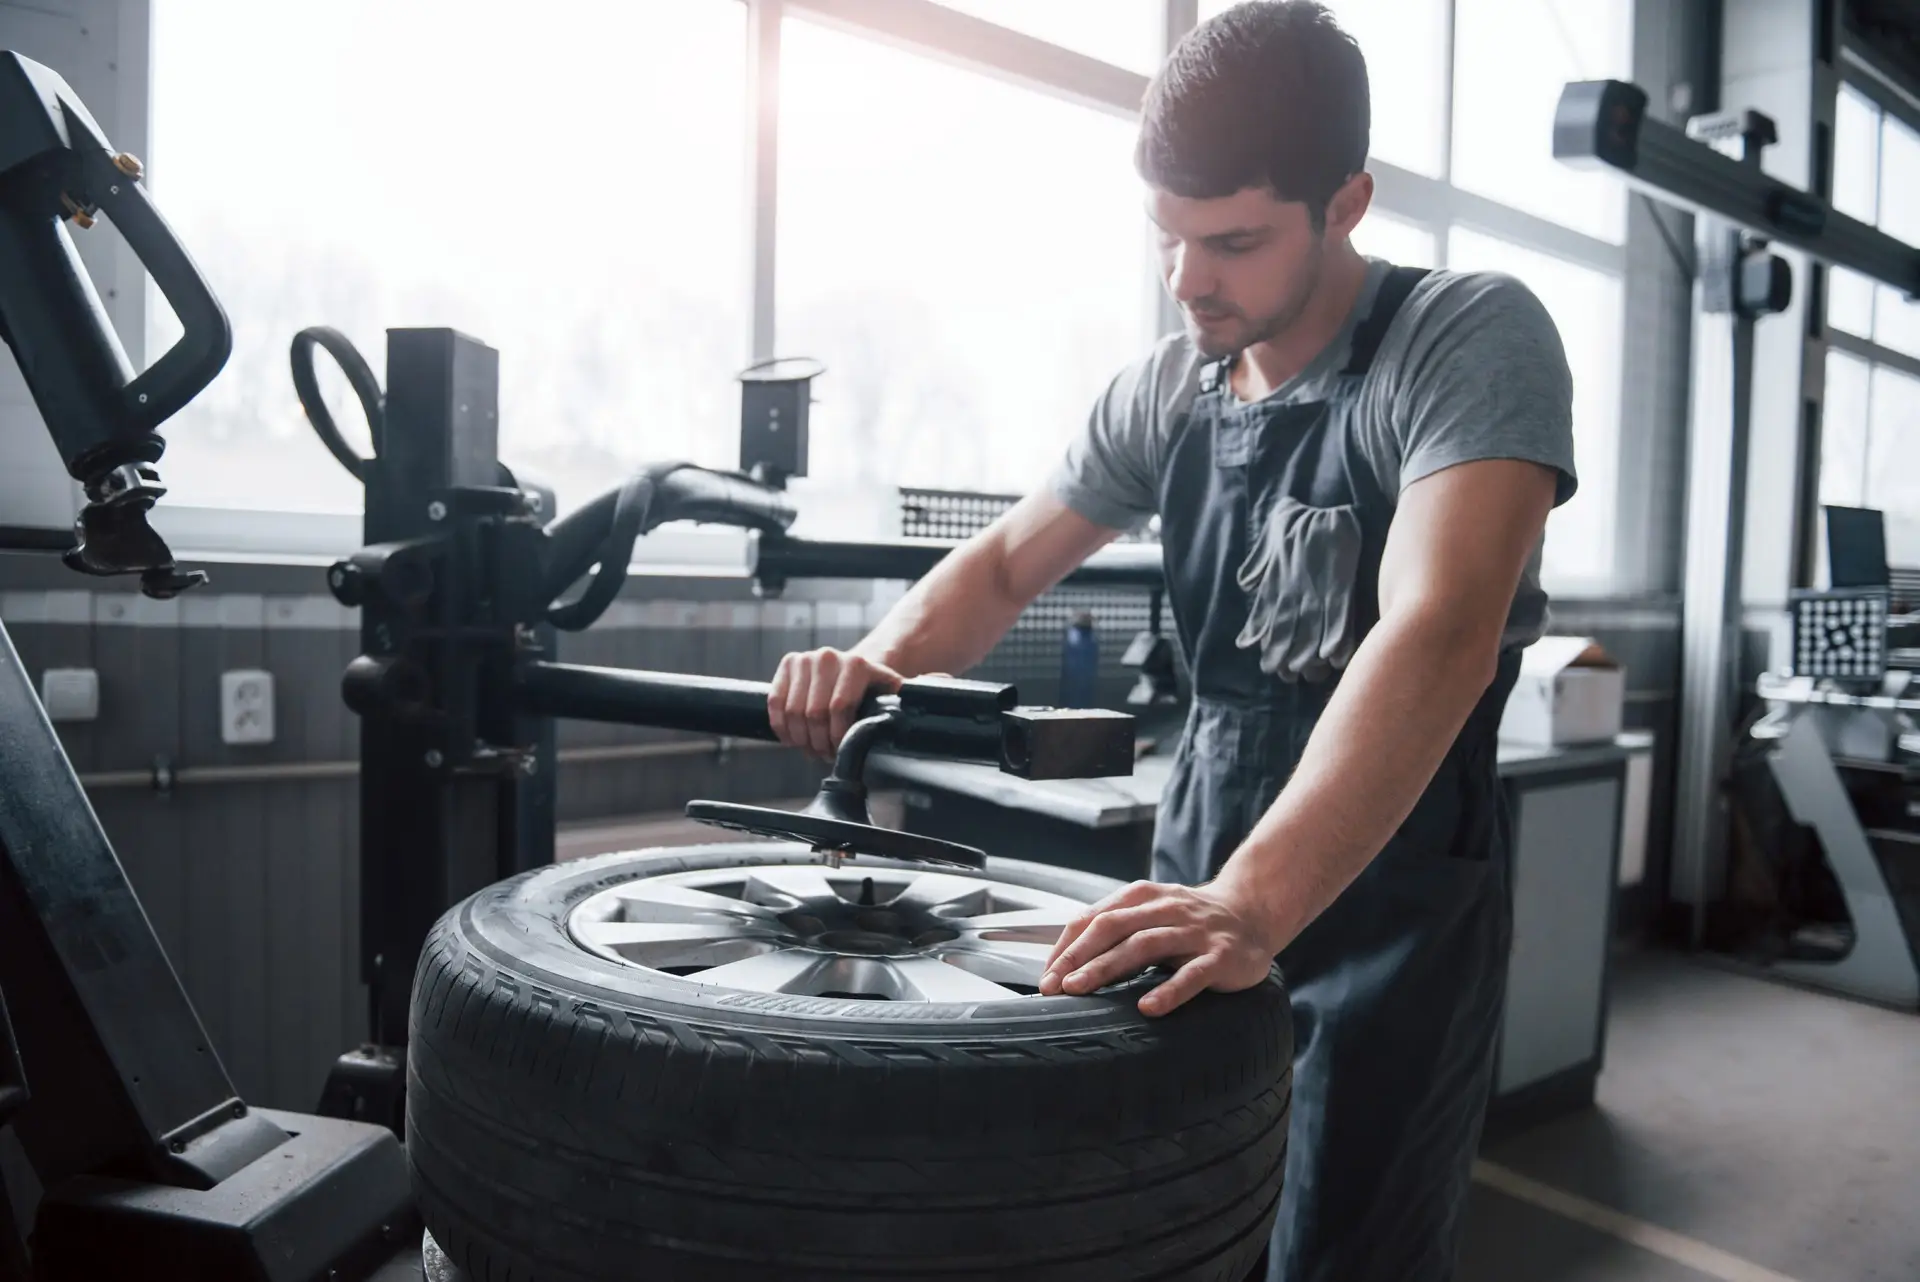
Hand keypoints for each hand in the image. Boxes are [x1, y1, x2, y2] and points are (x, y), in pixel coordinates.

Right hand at [768, 648, 902, 758]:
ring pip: (792, 711)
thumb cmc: (871, 689)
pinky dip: (781, 726)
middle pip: (813, 714)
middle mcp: (828, 657)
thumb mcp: (893, 691)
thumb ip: (914, 692)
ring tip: (810, 748)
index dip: (837, 737)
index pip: (838, 709)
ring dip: (799, 738)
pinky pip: (775, 703)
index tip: (840, 750)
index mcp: (856, 665)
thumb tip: (937, 688)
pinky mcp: (786, 664)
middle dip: (818, 742)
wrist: (849, 670)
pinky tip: (791, 738)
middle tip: (824, 754)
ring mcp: (805, 659)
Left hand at [1039, 880, 1277, 1016]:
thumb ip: (1117, 928)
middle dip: (1078, 956)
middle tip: (1055, 985)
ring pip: (1145, 946)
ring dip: (1107, 967)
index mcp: (1144, 897)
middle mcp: (1167, 909)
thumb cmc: (1191, 920)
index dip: (1067, 946)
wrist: (1253, 912)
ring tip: (1081, 989)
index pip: (1095, 917)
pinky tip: (1148, 1008)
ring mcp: (1195, 932)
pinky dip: (1169, 991)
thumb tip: (1067, 959)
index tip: (1046, 975)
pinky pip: (1192, 974)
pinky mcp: (1221, 956)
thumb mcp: (1152, 913)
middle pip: (1113, 927)